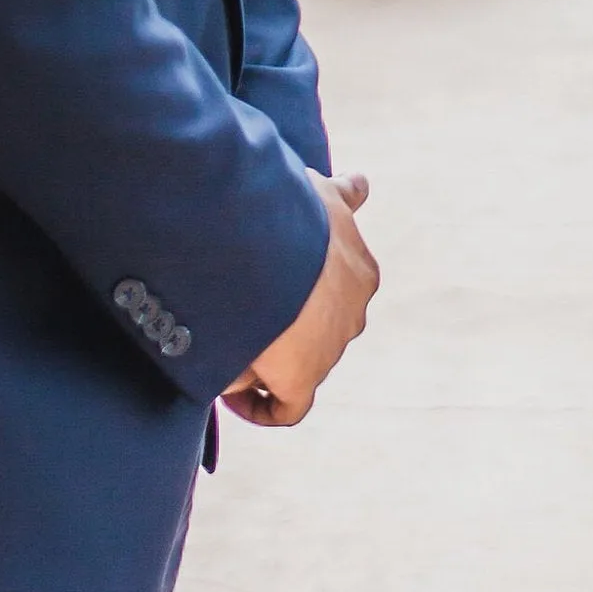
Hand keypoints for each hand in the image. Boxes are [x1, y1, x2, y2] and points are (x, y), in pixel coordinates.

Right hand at [223, 171, 377, 426]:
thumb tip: (361, 185)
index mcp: (359, 269)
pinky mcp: (304, 377)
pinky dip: (264, 405)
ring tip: (230, 338)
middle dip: (291, 318)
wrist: (278, 244)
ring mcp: (329, 348)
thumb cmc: (293, 209)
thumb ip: (343, 192)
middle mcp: (352, 311)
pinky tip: (232, 396)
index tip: (287, 276)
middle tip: (251, 308)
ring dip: (271, 352)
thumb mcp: (324, 189)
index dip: (318, 281)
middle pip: (322, 322)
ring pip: (302, 357)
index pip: (346, 278)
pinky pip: (289, 406)